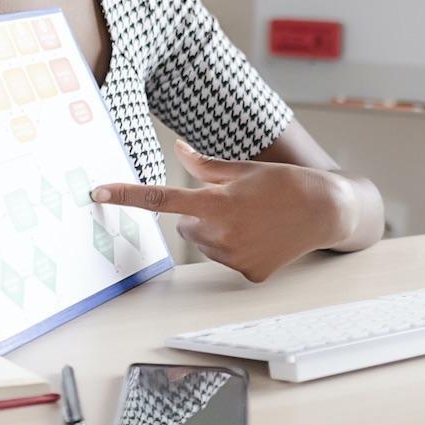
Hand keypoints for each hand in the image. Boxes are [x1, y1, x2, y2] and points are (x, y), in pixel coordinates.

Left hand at [91, 140, 354, 282]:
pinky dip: (235, 248)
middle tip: (232, 202)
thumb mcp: (243, 168)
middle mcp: (223, 235)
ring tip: (252, 219)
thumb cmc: (285, 184)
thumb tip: (177, 149)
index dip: (127, 195)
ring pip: (203, 244)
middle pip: (185, 226)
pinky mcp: (249, 274)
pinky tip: (261, 237)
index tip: (98, 192)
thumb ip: (205, 165)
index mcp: (218, 204)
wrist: (326, 212)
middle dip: (198, 214)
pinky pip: (224, 259)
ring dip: (215, 231)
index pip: (162, 199)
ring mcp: (236, 259)